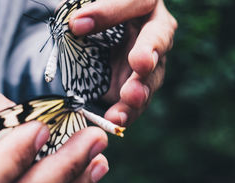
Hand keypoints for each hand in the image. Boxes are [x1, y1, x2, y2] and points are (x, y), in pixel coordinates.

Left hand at [69, 0, 177, 125]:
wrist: (92, 39)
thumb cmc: (93, 15)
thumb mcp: (89, 6)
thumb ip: (91, 11)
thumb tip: (76, 24)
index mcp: (144, 4)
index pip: (136, 1)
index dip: (111, 12)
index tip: (78, 24)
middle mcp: (153, 32)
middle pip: (158, 41)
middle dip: (149, 54)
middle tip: (141, 64)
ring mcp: (150, 63)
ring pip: (151, 77)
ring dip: (140, 91)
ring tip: (129, 100)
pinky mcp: (138, 87)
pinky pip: (138, 102)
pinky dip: (128, 112)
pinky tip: (117, 120)